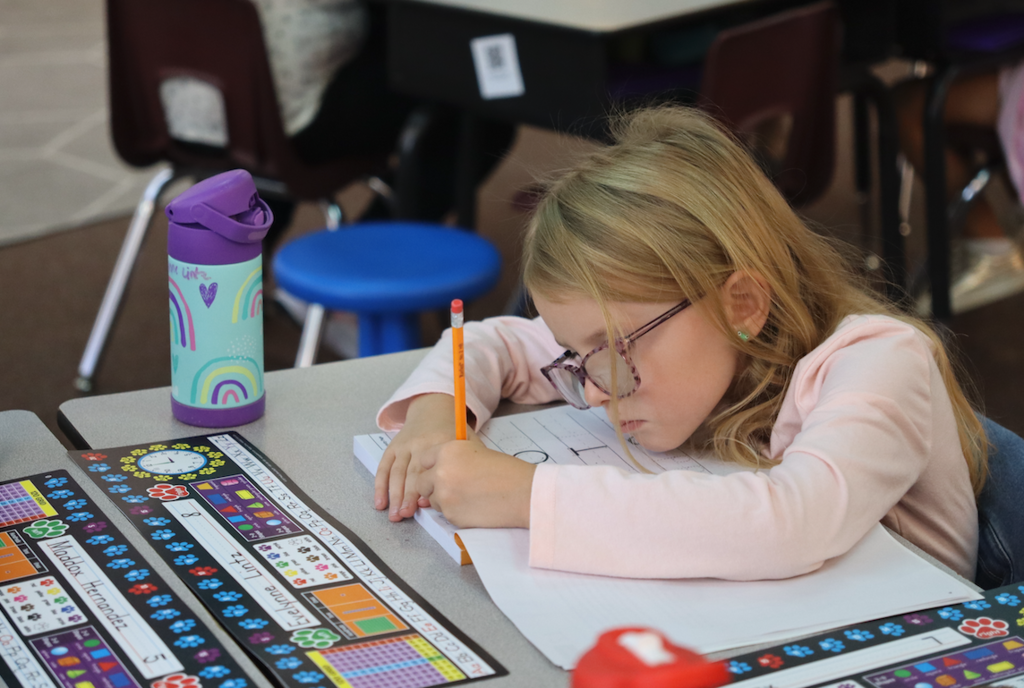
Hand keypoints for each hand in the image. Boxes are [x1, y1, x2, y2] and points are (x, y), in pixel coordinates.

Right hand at [374, 394, 462, 520]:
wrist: (433, 408)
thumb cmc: (452, 432)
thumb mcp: (466, 441)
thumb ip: (466, 462)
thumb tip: (459, 494)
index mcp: (440, 442)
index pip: (431, 467)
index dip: (426, 487)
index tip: (424, 504)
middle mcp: (419, 443)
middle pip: (412, 472)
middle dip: (407, 495)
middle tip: (405, 514)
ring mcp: (404, 445)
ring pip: (397, 472)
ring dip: (394, 495)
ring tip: (395, 515)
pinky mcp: (393, 446)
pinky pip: (384, 467)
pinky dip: (380, 486)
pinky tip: (381, 503)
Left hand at [416, 439, 535, 527]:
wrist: (523, 493)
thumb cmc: (506, 470)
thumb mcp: (477, 451)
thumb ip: (454, 456)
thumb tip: (439, 461)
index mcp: (448, 451)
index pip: (423, 459)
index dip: (432, 466)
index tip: (439, 470)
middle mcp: (441, 472)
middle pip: (420, 481)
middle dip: (431, 485)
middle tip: (450, 486)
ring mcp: (444, 495)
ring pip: (431, 499)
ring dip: (442, 499)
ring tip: (466, 496)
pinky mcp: (451, 515)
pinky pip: (444, 513)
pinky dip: (454, 511)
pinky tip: (472, 506)